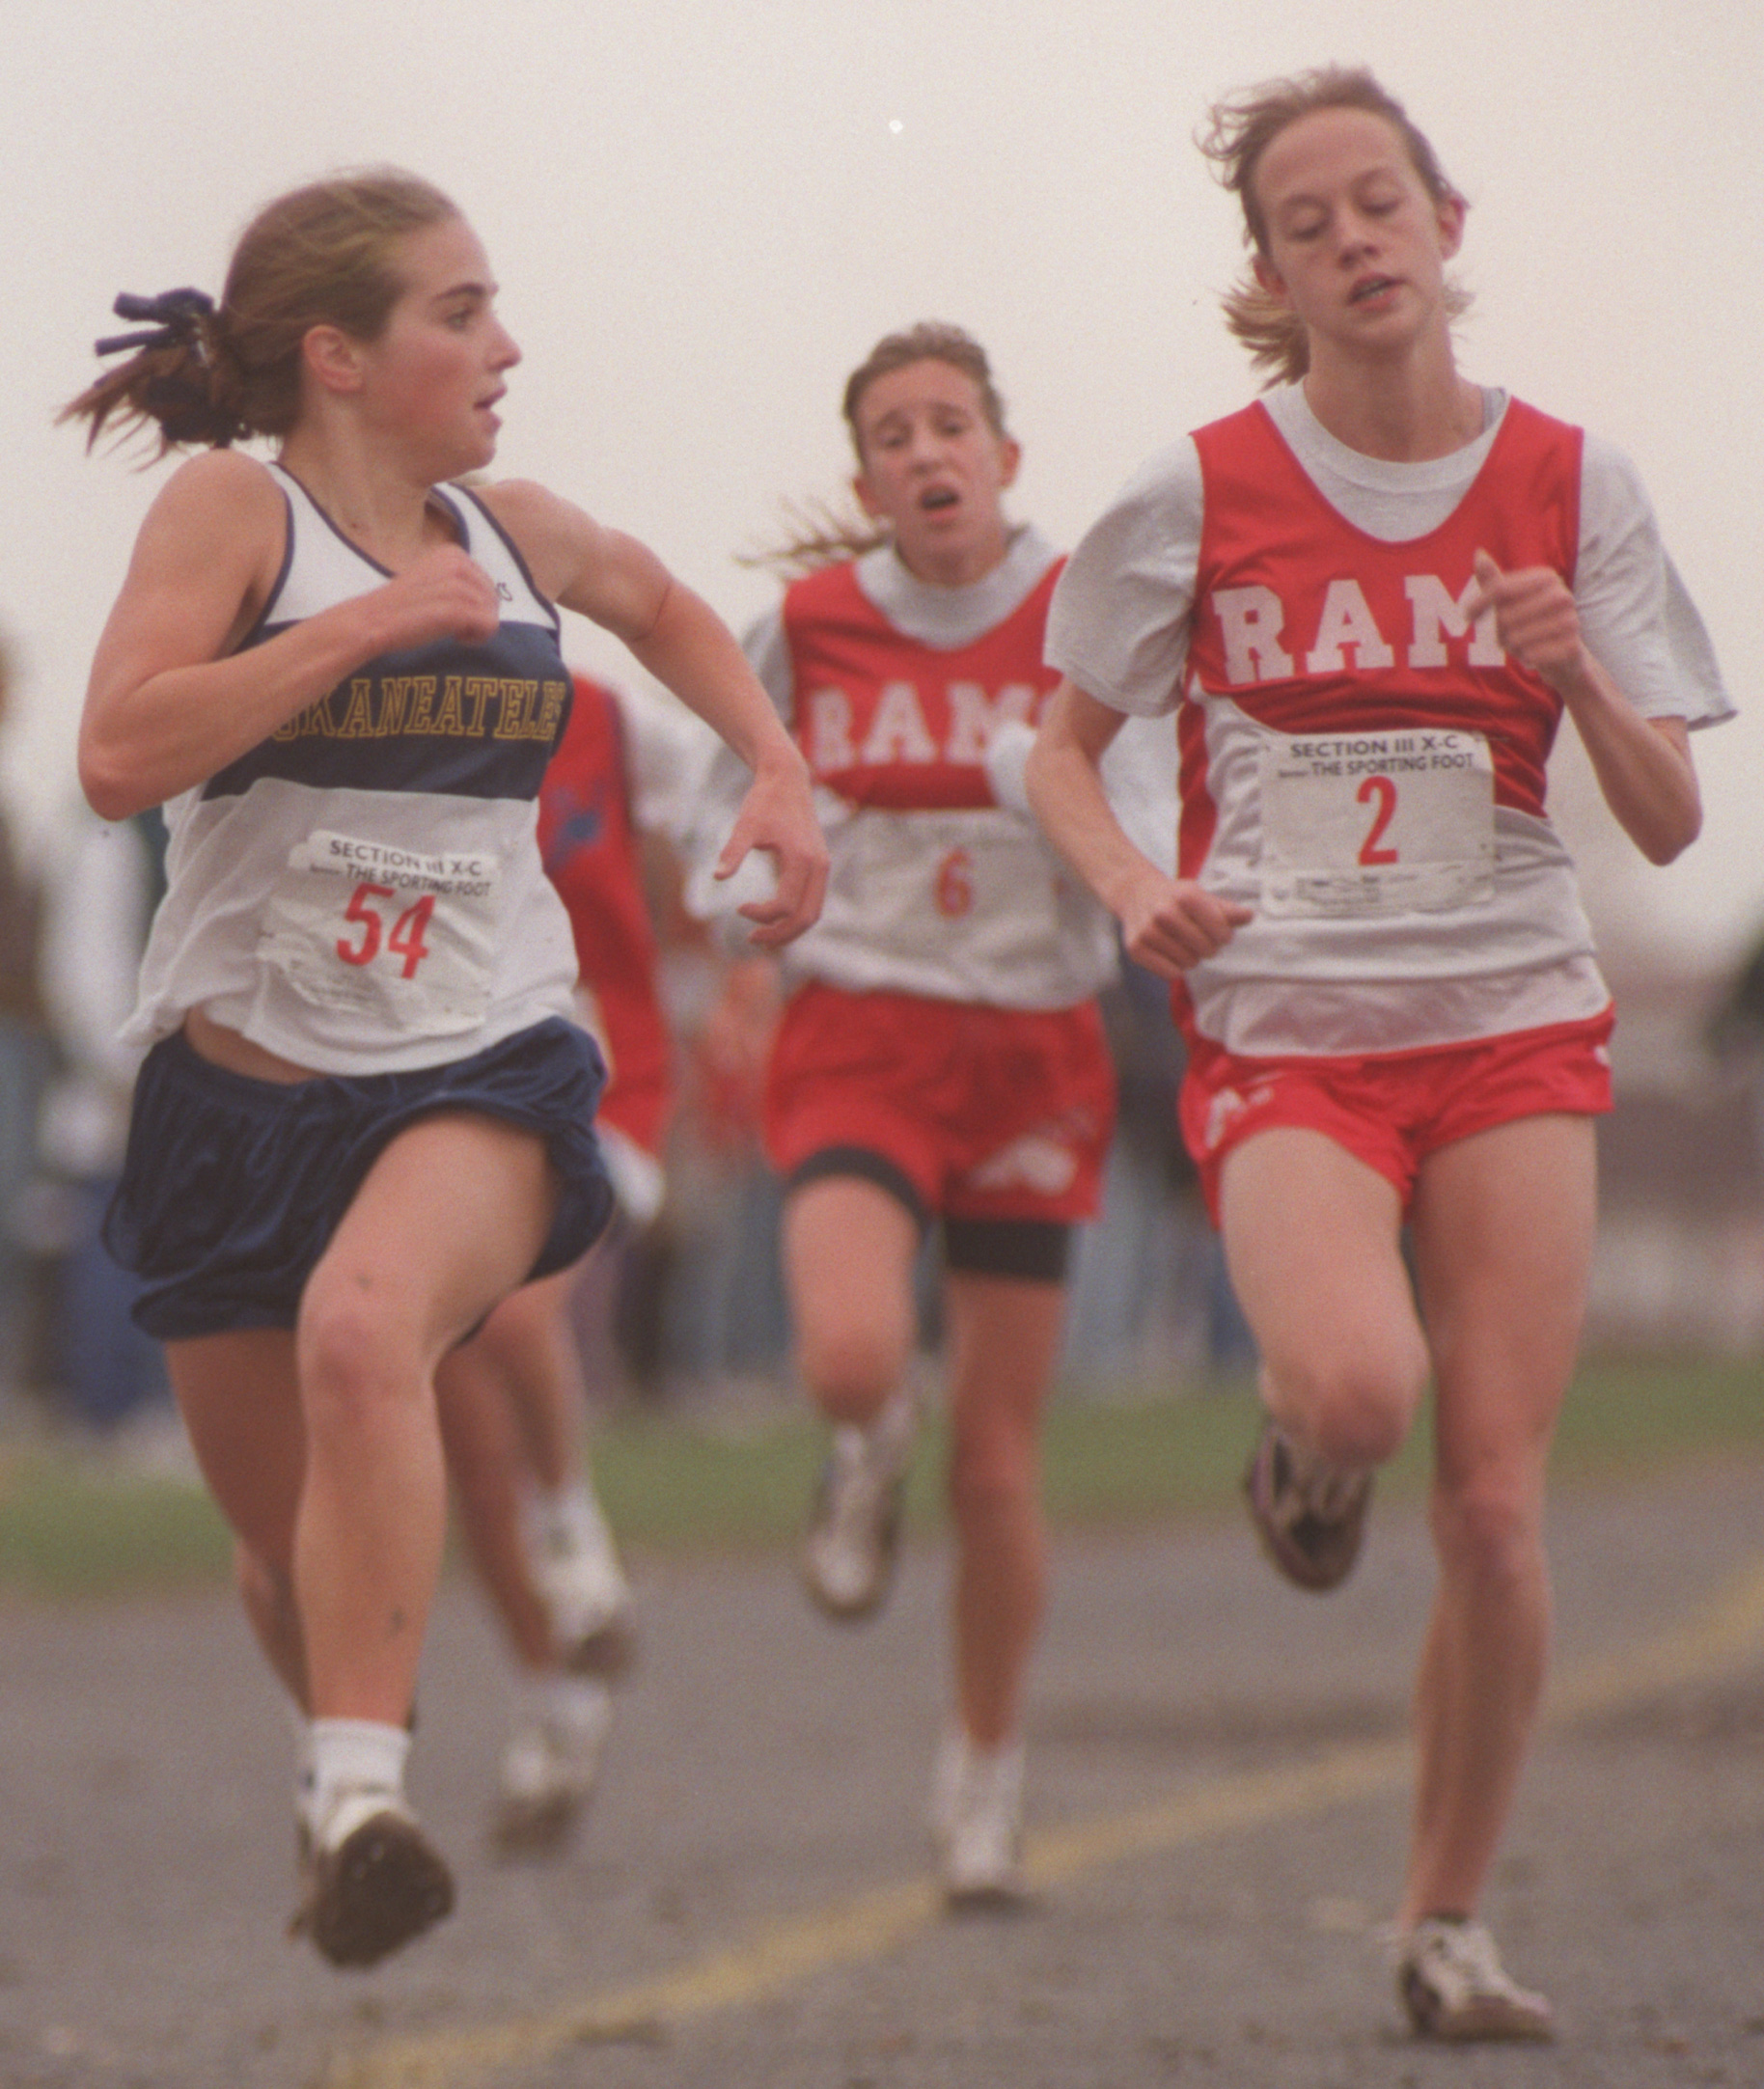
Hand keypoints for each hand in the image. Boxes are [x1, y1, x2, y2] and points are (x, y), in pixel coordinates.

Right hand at [372, 547, 501, 652]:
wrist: (374, 620)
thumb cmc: (403, 607)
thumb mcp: (433, 580)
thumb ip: (458, 581)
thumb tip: (490, 597)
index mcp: (453, 553)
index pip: (487, 584)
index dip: (472, 603)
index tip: (447, 610)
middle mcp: (458, 563)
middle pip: (493, 599)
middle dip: (477, 616)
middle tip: (449, 623)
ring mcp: (458, 585)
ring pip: (492, 614)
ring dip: (474, 629)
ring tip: (449, 630)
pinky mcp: (458, 609)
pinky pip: (490, 627)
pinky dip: (477, 639)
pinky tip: (455, 637)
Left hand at [714, 756, 828, 947]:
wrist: (787, 779)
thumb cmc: (764, 801)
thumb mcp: (745, 825)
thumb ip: (733, 852)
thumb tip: (717, 877)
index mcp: (802, 859)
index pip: (785, 905)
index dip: (761, 914)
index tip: (738, 908)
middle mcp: (819, 866)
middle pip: (806, 918)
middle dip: (779, 935)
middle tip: (751, 939)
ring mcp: (822, 867)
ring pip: (813, 913)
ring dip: (790, 930)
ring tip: (763, 937)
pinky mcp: (820, 866)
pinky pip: (813, 902)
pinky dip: (796, 916)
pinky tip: (774, 918)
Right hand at [1116, 867, 1252, 977]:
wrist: (1135, 893)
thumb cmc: (1175, 897)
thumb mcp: (1201, 896)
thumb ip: (1226, 910)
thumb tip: (1249, 916)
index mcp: (1185, 896)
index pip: (1220, 932)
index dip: (1224, 936)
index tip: (1219, 932)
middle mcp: (1164, 912)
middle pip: (1205, 950)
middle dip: (1208, 947)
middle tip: (1199, 939)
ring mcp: (1147, 932)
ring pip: (1188, 963)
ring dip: (1191, 957)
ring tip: (1182, 943)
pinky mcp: (1135, 948)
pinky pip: (1170, 973)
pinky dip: (1175, 967)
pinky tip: (1170, 952)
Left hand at [1467, 550, 1587, 692]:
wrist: (1565, 654)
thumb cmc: (1532, 622)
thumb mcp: (1512, 601)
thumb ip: (1494, 581)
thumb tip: (1478, 553)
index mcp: (1546, 578)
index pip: (1501, 589)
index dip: (1480, 603)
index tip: (1467, 616)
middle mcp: (1562, 595)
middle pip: (1505, 617)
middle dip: (1498, 631)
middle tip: (1507, 636)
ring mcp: (1571, 620)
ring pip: (1516, 638)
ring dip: (1511, 647)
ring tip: (1522, 645)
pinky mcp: (1572, 646)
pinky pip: (1530, 655)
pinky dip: (1525, 659)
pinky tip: (1533, 656)